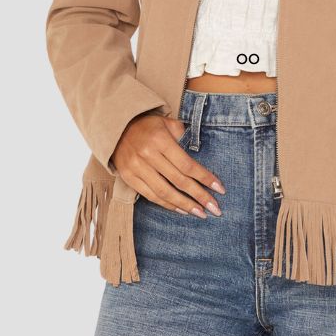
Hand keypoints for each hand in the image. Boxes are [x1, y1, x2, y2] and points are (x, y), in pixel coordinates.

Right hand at [111, 113, 225, 218]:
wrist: (116, 128)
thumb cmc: (148, 126)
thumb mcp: (166, 122)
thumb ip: (183, 135)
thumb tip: (198, 153)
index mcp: (160, 140)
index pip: (187, 164)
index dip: (205, 178)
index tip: (220, 189)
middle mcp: (148, 155)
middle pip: (179, 181)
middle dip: (200, 196)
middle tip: (215, 208)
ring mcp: (136, 168)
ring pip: (165, 192)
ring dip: (185, 205)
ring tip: (201, 213)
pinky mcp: (128, 178)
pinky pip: (150, 196)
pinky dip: (167, 204)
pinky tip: (181, 209)